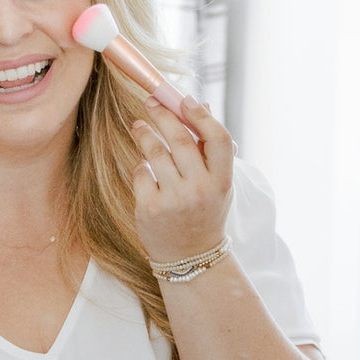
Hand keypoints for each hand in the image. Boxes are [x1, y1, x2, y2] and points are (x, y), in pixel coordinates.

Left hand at [131, 96, 233, 263]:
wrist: (191, 259)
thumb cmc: (205, 214)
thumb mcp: (218, 185)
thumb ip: (211, 149)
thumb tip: (200, 105)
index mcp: (222, 182)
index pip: (217, 138)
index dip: (201, 115)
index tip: (184, 99)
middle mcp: (200, 190)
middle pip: (181, 140)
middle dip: (163, 115)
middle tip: (151, 102)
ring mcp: (175, 200)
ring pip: (155, 153)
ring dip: (144, 133)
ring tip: (138, 125)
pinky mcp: (151, 209)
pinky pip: (141, 174)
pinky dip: (140, 166)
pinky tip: (143, 167)